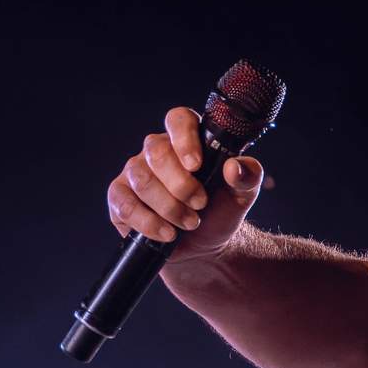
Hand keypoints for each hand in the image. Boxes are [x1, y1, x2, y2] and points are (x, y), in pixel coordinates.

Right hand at [104, 106, 266, 261]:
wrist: (204, 247)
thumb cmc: (220, 212)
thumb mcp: (241, 195)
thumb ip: (247, 176)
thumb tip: (234, 167)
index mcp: (187, 141)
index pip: (178, 120)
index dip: (184, 139)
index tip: (196, 165)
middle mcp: (156, 151)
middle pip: (157, 152)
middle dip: (181, 185)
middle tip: (200, 205)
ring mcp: (134, 173)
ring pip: (141, 180)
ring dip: (169, 207)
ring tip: (190, 223)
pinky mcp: (120, 197)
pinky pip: (125, 204)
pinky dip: (148, 222)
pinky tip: (167, 233)